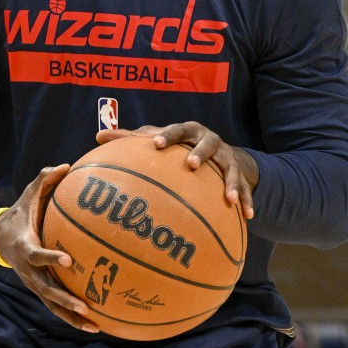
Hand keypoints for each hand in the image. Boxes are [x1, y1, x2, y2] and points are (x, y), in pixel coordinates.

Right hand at [0, 165, 100, 332]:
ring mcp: (33, 283)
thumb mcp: (28, 195)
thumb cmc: (21, 213)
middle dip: (64, 300)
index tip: (68, 260)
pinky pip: (56, 307)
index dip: (50, 257)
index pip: (37, 255)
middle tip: (85, 306)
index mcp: (25, 247)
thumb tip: (66, 165)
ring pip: (52, 305)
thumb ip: (44, 179)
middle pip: (46, 289)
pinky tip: (95, 326)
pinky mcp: (40, 290)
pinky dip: (72, 318)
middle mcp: (28, 271)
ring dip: (71, 317)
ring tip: (94, 326)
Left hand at [97, 122, 258, 218]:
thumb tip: (99, 137)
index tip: (156, 144)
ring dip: (232, 182)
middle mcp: (210, 141)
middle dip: (200, 153)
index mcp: (190, 131)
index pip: (178, 130)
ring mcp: (227, 157)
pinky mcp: (241, 174)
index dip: (167, 135)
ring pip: (231, 168)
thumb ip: (133, 139)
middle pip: (207, 144)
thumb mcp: (162, 139)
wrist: (221, 152)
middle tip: (192, 164)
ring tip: (229, 199)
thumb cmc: (181, 146)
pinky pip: (247, 189)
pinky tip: (248, 217)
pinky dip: (247, 202)